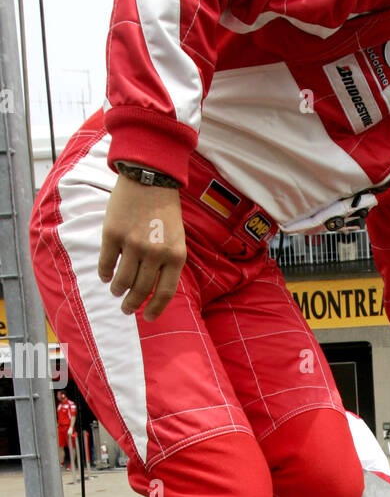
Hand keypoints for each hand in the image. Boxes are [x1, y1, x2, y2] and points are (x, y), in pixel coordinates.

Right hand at [99, 176, 186, 320]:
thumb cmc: (165, 211)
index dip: (154, 309)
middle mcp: (155, 253)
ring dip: (118, 290)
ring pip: (122, 280)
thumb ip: (169, 263)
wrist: (150, 179)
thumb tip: (154, 291)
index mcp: (175, 256)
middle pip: (141, 289)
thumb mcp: (177, 239)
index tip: (147, 317)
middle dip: (132, 303)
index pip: (164, 293)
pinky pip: (107, 263)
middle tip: (127, 309)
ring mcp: (133, 244)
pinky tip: (106, 277)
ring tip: (117, 292)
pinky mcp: (113, 234)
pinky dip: (105, 274)